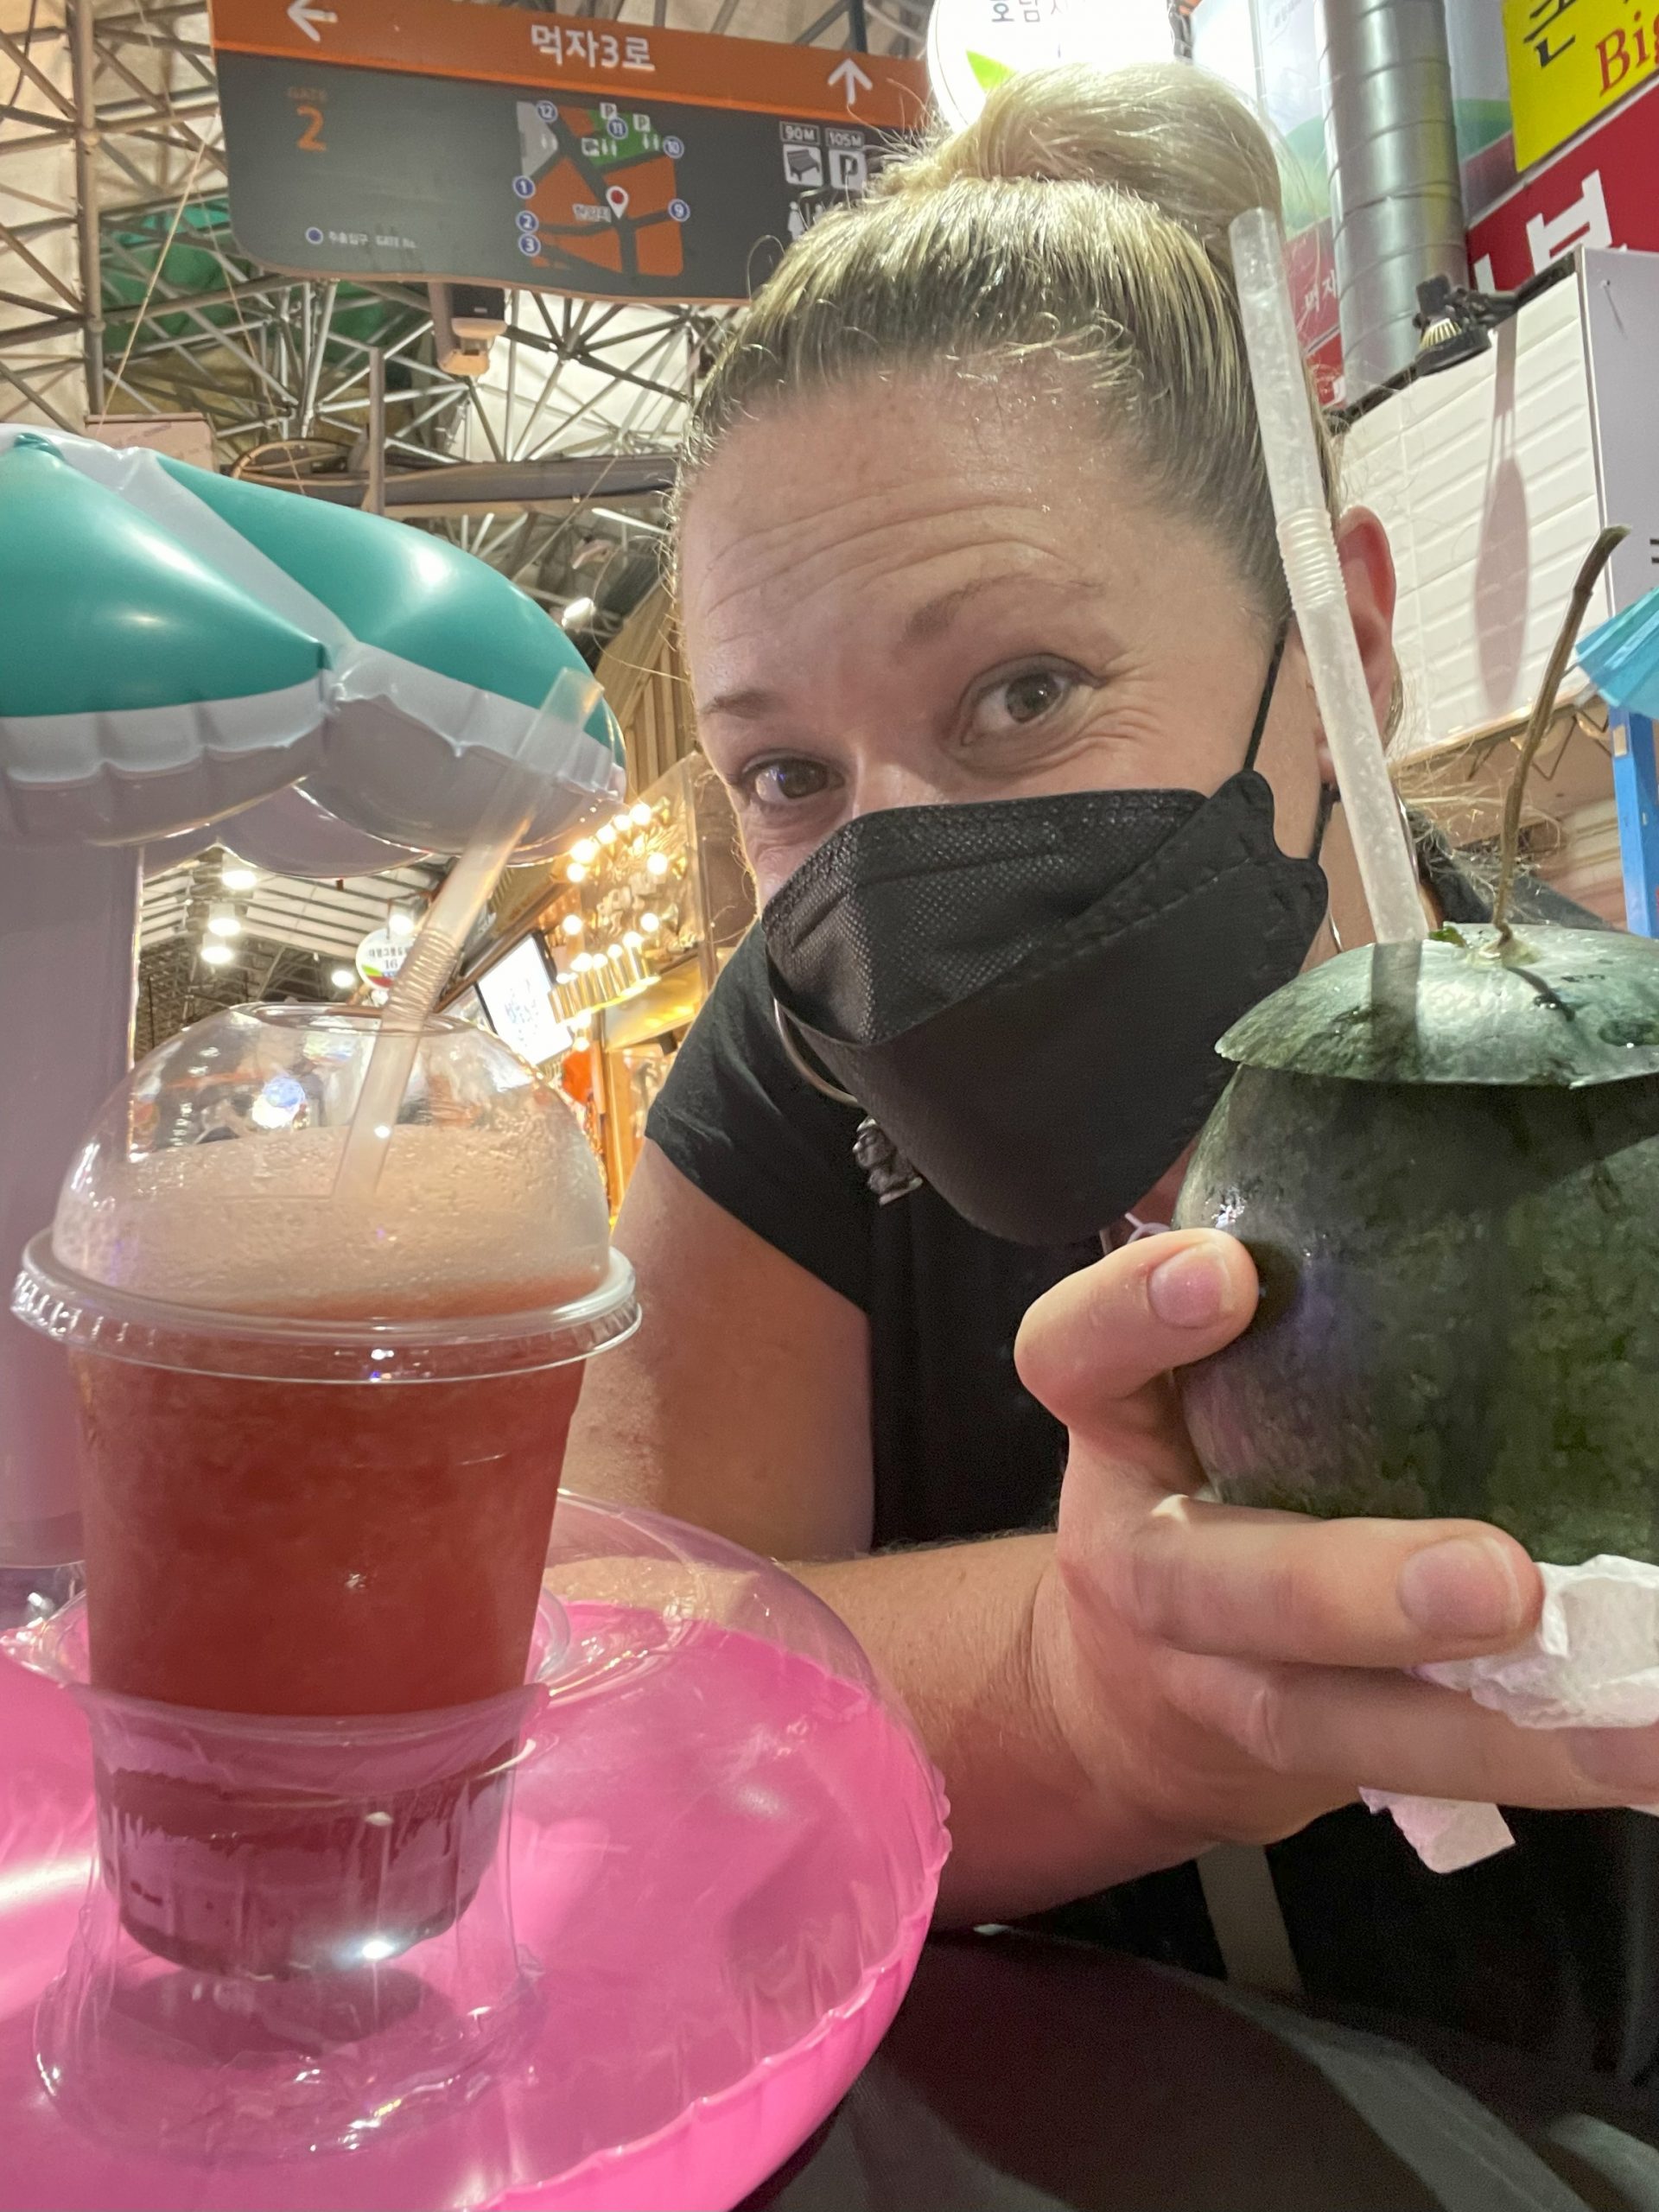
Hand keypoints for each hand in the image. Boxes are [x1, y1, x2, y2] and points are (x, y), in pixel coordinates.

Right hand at [1014, 1229, 1658, 1853]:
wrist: (1134, 1681)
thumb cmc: (1201, 1455)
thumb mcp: (1195, 1357)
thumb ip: (1268, 1229)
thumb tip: (1374, 1027)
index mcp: (1114, 1426)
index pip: (1073, 1357)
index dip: (1128, 1317)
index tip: (1220, 1271)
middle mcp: (1151, 1559)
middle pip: (1225, 1583)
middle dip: (1353, 1587)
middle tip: (1496, 1574)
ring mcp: (1225, 1682)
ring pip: (1340, 1720)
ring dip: (1499, 1727)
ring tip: (1642, 1716)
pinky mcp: (1310, 1759)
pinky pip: (1420, 1768)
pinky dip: (1540, 1759)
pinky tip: (1646, 1748)